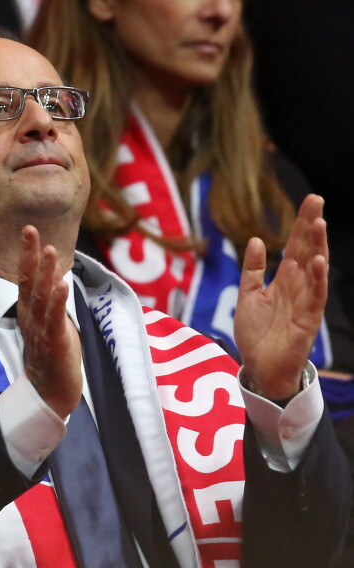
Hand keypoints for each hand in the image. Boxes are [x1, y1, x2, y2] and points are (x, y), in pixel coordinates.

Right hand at [17, 225, 82, 416]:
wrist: (49, 395)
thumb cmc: (51, 357)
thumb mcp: (50, 323)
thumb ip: (50, 302)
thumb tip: (54, 277)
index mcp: (29, 312)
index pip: (25, 278)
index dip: (27, 254)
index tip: (29, 230)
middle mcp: (31, 318)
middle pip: (28, 282)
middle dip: (30, 255)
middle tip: (30, 230)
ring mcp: (40, 331)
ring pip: (41, 298)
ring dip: (46, 273)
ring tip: (50, 251)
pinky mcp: (54, 344)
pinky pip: (54, 321)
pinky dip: (57, 303)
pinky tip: (62, 286)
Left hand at [234, 194, 327, 400]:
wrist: (259, 368)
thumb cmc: (257, 334)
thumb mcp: (248, 296)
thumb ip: (253, 270)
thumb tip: (258, 239)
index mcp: (284, 279)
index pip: (295, 245)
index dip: (301, 224)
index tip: (310, 200)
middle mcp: (298, 287)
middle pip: (307, 250)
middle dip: (312, 226)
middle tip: (316, 199)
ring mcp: (305, 302)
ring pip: (315, 269)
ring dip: (317, 246)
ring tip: (318, 223)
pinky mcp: (308, 320)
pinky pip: (315, 297)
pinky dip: (317, 279)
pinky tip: (318, 261)